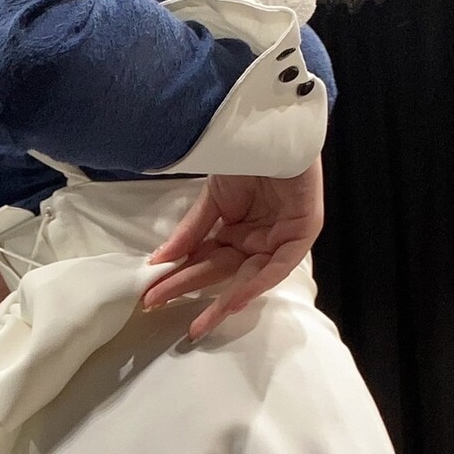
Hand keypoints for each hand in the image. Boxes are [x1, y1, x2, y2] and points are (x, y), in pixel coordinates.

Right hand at [140, 157, 324, 341]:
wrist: (272, 129)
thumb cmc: (245, 156)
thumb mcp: (212, 198)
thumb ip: (191, 233)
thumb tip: (160, 261)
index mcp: (235, 228)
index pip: (204, 259)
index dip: (178, 276)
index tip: (152, 293)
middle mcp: (256, 238)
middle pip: (220, 271)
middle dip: (189, 289)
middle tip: (156, 306)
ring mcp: (279, 239)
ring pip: (248, 277)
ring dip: (222, 301)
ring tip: (197, 323)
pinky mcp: (301, 235)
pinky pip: (278, 267)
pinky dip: (255, 284)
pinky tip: (232, 301)